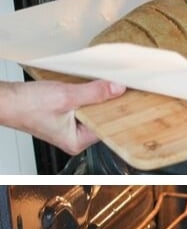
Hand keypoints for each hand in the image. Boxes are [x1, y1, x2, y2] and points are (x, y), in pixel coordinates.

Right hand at [0, 79, 125, 154]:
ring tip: (108, 86)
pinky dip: (88, 96)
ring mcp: (71, 128)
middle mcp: (76, 138)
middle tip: (123, 89)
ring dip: (99, 98)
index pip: (108, 127)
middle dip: (110, 104)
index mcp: (78, 142)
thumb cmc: (25, 106)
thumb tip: (117, 89)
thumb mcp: (65, 96)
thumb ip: (93, 93)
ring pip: (94, 111)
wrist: (3, 100)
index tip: (132, 100)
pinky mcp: (66, 117)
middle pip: (103, 119)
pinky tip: (93, 87)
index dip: (119, 112)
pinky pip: (84, 106)